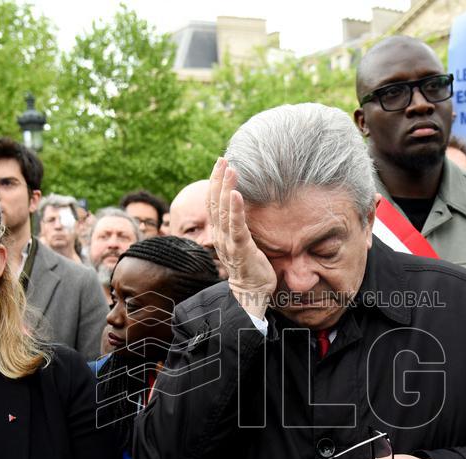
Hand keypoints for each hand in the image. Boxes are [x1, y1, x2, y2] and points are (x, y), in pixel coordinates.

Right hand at [207, 157, 275, 318]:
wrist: (251, 292)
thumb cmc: (250, 266)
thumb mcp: (242, 241)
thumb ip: (240, 225)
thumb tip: (245, 207)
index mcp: (220, 233)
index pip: (214, 203)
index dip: (215, 183)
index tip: (221, 164)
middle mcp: (220, 235)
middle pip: (214, 203)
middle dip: (218, 179)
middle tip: (222, 159)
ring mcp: (228, 242)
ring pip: (223, 211)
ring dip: (225, 188)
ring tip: (229, 169)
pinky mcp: (240, 249)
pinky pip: (236, 226)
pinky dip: (235, 209)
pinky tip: (236, 194)